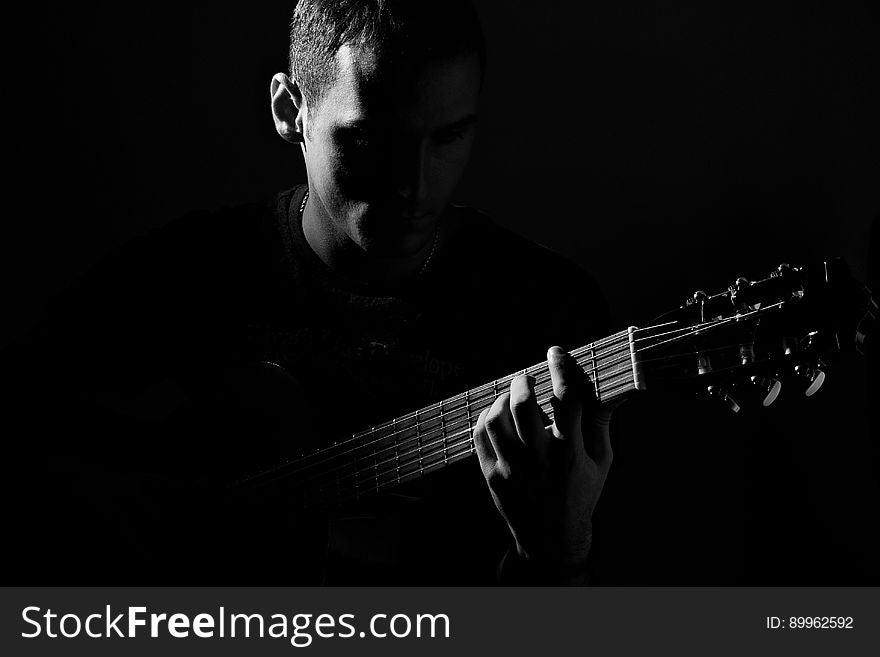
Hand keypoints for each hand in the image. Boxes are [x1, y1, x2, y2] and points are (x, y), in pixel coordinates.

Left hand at [473, 346, 612, 574]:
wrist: (552, 538)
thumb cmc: (580, 493)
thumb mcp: (601, 461)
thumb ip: (600, 422)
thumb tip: (609, 387)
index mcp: (571, 453)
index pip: (566, 399)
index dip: (562, 368)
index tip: (556, 353)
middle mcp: (539, 460)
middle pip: (523, 405)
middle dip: (524, 381)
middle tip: (528, 378)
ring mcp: (512, 469)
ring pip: (496, 419)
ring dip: (503, 399)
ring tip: (514, 398)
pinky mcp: (492, 476)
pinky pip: (479, 436)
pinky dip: (487, 418)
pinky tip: (499, 416)